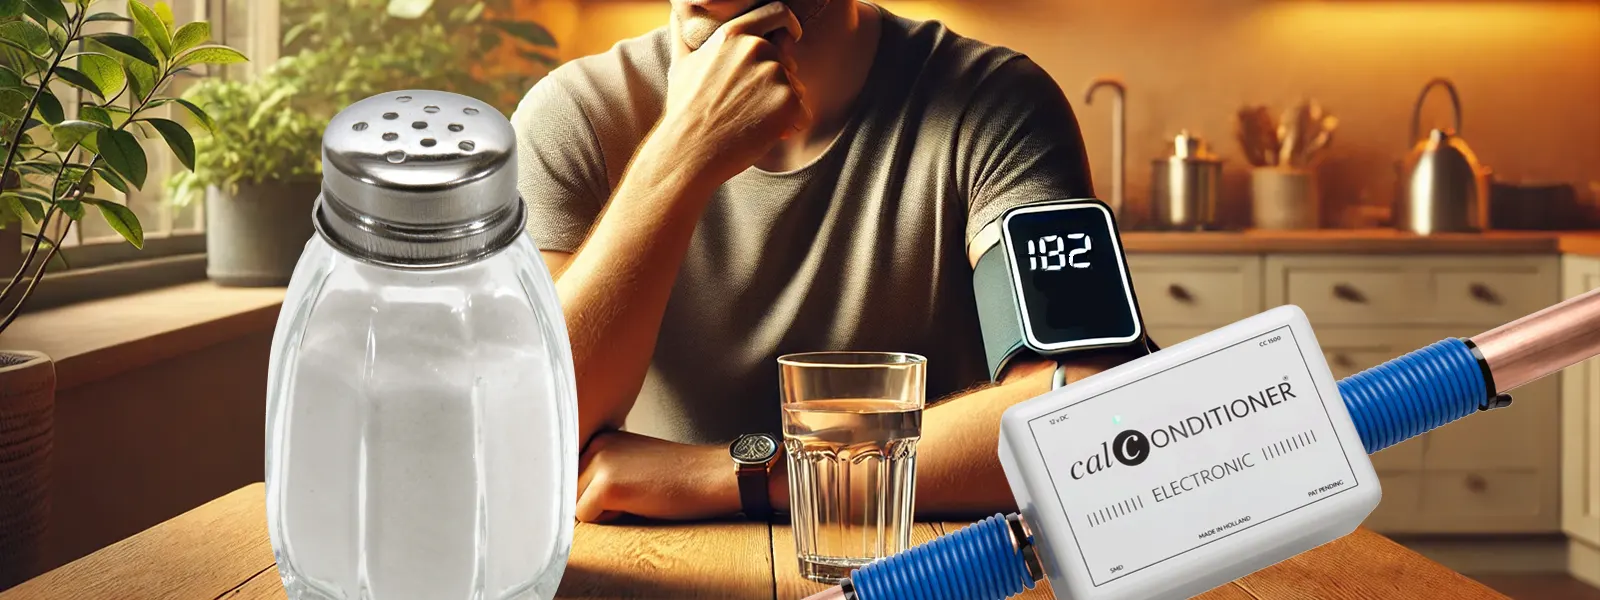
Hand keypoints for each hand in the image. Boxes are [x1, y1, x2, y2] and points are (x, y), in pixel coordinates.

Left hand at [577, 430, 740, 522]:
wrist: (713, 476)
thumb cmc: (680, 477)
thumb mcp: (635, 463)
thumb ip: (603, 471)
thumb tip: (570, 499)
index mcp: (602, 437)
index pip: (572, 477)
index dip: (594, 493)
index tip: (626, 490)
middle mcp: (596, 443)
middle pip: (570, 491)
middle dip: (594, 503)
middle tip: (637, 495)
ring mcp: (601, 461)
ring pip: (574, 505)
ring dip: (601, 512)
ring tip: (637, 499)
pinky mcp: (608, 485)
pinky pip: (586, 517)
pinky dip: (609, 521)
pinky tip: (639, 505)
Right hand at [657, 2, 813, 185]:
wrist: (688, 150)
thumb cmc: (683, 111)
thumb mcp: (681, 65)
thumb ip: (685, 35)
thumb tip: (676, 12)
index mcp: (734, 34)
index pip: (778, 13)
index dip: (789, 26)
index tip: (792, 37)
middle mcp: (756, 48)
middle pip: (788, 62)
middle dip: (778, 84)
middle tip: (750, 108)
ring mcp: (774, 74)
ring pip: (797, 90)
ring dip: (782, 108)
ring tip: (750, 122)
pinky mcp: (788, 102)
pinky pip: (803, 114)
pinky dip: (789, 128)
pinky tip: (763, 134)